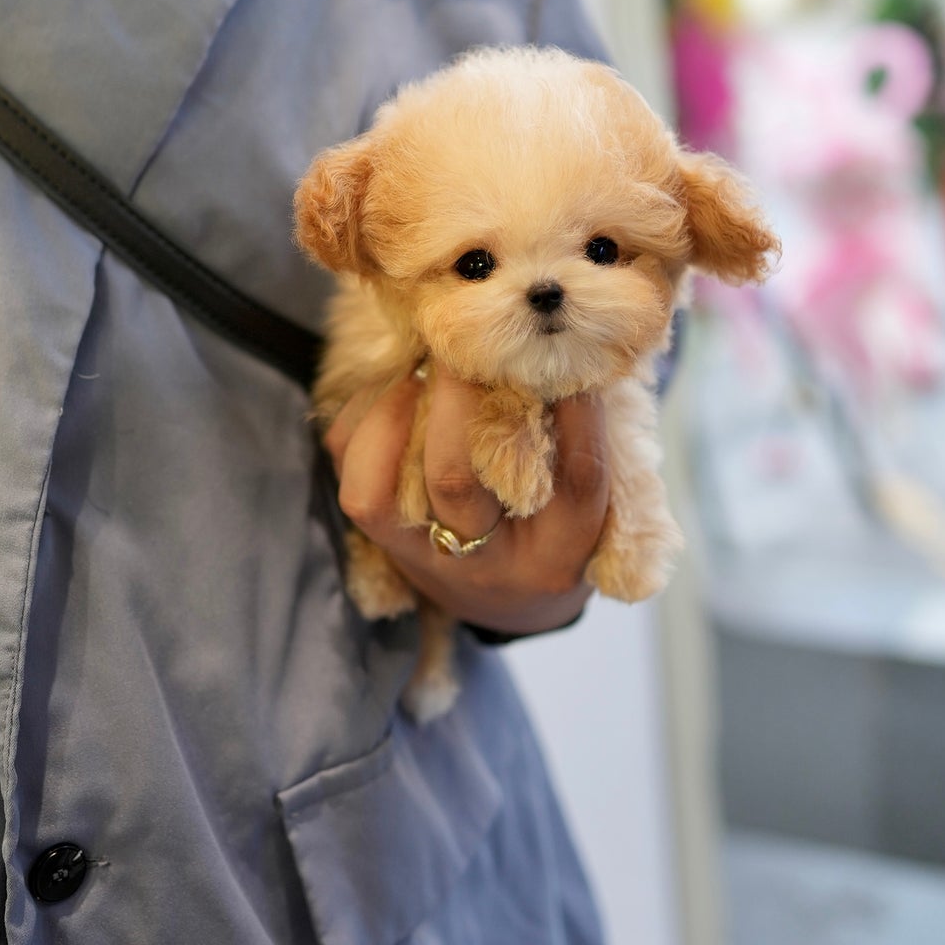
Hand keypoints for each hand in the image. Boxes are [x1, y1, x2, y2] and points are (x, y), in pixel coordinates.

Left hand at [323, 371, 609, 636]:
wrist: (511, 603)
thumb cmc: (560, 525)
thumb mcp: (589, 496)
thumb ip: (583, 435)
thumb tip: (572, 352)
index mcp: (560, 554)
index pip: (575, 480)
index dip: (575, 411)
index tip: (569, 360)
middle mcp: (488, 564)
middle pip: (455, 480)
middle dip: (453, 396)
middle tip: (468, 340)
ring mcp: (426, 558)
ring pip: (382, 490)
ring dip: (395, 409)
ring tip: (425, 364)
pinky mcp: (384, 544)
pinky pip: (355, 479)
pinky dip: (367, 421)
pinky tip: (401, 387)